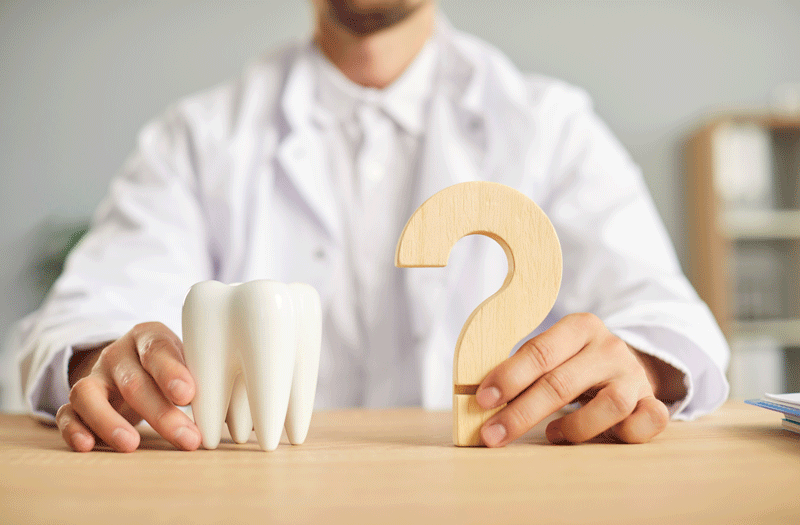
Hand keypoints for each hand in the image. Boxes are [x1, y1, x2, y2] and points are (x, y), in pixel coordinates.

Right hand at [55, 322, 200, 451]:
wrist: (134, 364)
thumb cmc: (172, 367)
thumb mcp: (191, 362)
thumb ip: (207, 379)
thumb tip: (233, 411)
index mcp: (149, 337)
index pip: (158, 350)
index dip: (171, 372)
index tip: (187, 395)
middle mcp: (117, 354)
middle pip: (133, 381)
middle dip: (161, 413)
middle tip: (188, 438)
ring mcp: (93, 377)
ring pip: (88, 394)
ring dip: (109, 421)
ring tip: (131, 444)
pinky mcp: (76, 403)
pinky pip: (66, 414)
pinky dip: (73, 429)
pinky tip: (88, 445)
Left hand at [476, 313, 674, 446]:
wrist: (627, 366)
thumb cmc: (575, 364)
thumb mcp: (553, 354)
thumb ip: (523, 370)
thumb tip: (480, 399)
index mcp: (579, 327)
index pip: (539, 352)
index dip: (508, 377)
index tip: (482, 400)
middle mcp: (609, 348)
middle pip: (562, 382)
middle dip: (522, 412)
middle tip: (493, 434)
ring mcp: (633, 376)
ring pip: (609, 405)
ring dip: (573, 427)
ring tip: (552, 434)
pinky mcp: (652, 403)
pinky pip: (646, 424)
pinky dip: (623, 435)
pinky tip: (600, 438)